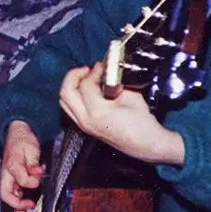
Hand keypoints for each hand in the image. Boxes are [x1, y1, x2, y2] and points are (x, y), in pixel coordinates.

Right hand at [0, 120, 43, 211]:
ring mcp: (9, 179)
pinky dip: (18, 208)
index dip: (31, 182)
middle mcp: (7, 175)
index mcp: (11, 165)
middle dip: (18, 207)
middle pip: (7, 195)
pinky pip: (13, 197)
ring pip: (10, 199)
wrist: (17, 134)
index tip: (39, 178)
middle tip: (30, 211)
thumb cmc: (23, 140)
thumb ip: (33, 162)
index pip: (20, 179)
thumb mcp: (31, 148)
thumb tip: (37, 172)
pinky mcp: (13, 182)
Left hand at [59, 63, 184, 165]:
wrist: (147, 145)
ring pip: (64, 101)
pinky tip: (87, 91)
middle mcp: (86, 120)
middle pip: (65, 92)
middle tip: (87, 70)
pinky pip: (70, 109)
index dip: (93, 71)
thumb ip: (115, 81)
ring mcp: (83, 125)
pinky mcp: (85, 127)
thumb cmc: (143, 123)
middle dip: (73, 76)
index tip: (101, 66)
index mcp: (98, 112)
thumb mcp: (131, 95)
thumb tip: (105, 71)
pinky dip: (74, 96)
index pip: (85, 84)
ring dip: (71, 86)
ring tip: (86, 78)